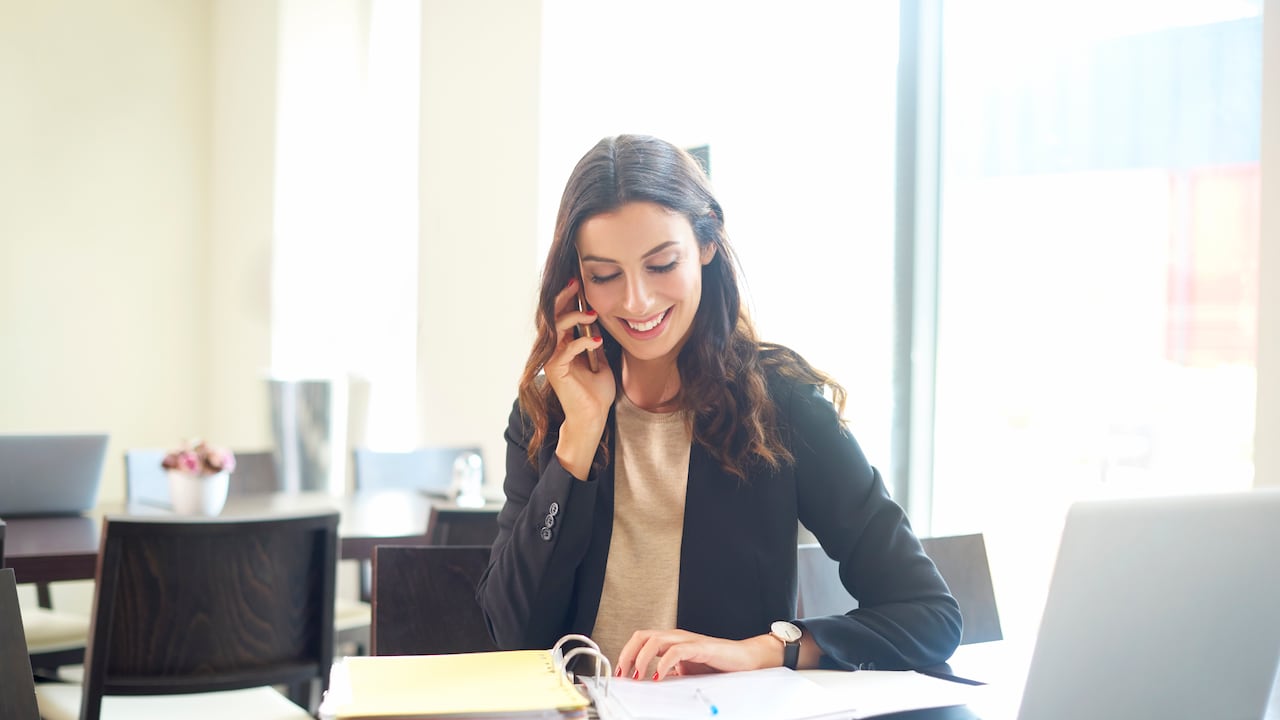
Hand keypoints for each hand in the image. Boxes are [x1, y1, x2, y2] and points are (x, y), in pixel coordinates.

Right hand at [547, 279, 614, 478]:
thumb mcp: (600, 360)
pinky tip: (597, 341)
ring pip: (556, 328)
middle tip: (576, 283)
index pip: (561, 315)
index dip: (568, 298)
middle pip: (553, 316)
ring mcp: (552, 359)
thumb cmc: (596, 391)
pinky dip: (582, 342)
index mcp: (563, 345)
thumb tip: (598, 322)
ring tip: (592, 314)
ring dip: (574, 317)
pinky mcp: (555, 370)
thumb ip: (594, 341)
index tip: (579, 282)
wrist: (594, 416)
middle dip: (564, 297)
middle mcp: (554, 349)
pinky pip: (566, 349)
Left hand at [615, 629, 780, 680]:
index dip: (626, 654)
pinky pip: (677, 651)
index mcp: (671, 641)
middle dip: (628, 654)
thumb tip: (649, 685)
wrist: (744, 660)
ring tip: (638, 676)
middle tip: (623, 674)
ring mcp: (687, 640)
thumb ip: (669, 674)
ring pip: (655, 640)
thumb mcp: (686, 671)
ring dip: (642, 658)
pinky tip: (659, 676)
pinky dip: (663, 664)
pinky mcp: (700, 647)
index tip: (619, 672)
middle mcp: (677, 637)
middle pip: (642, 636)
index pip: (641, 639)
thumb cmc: (717, 664)